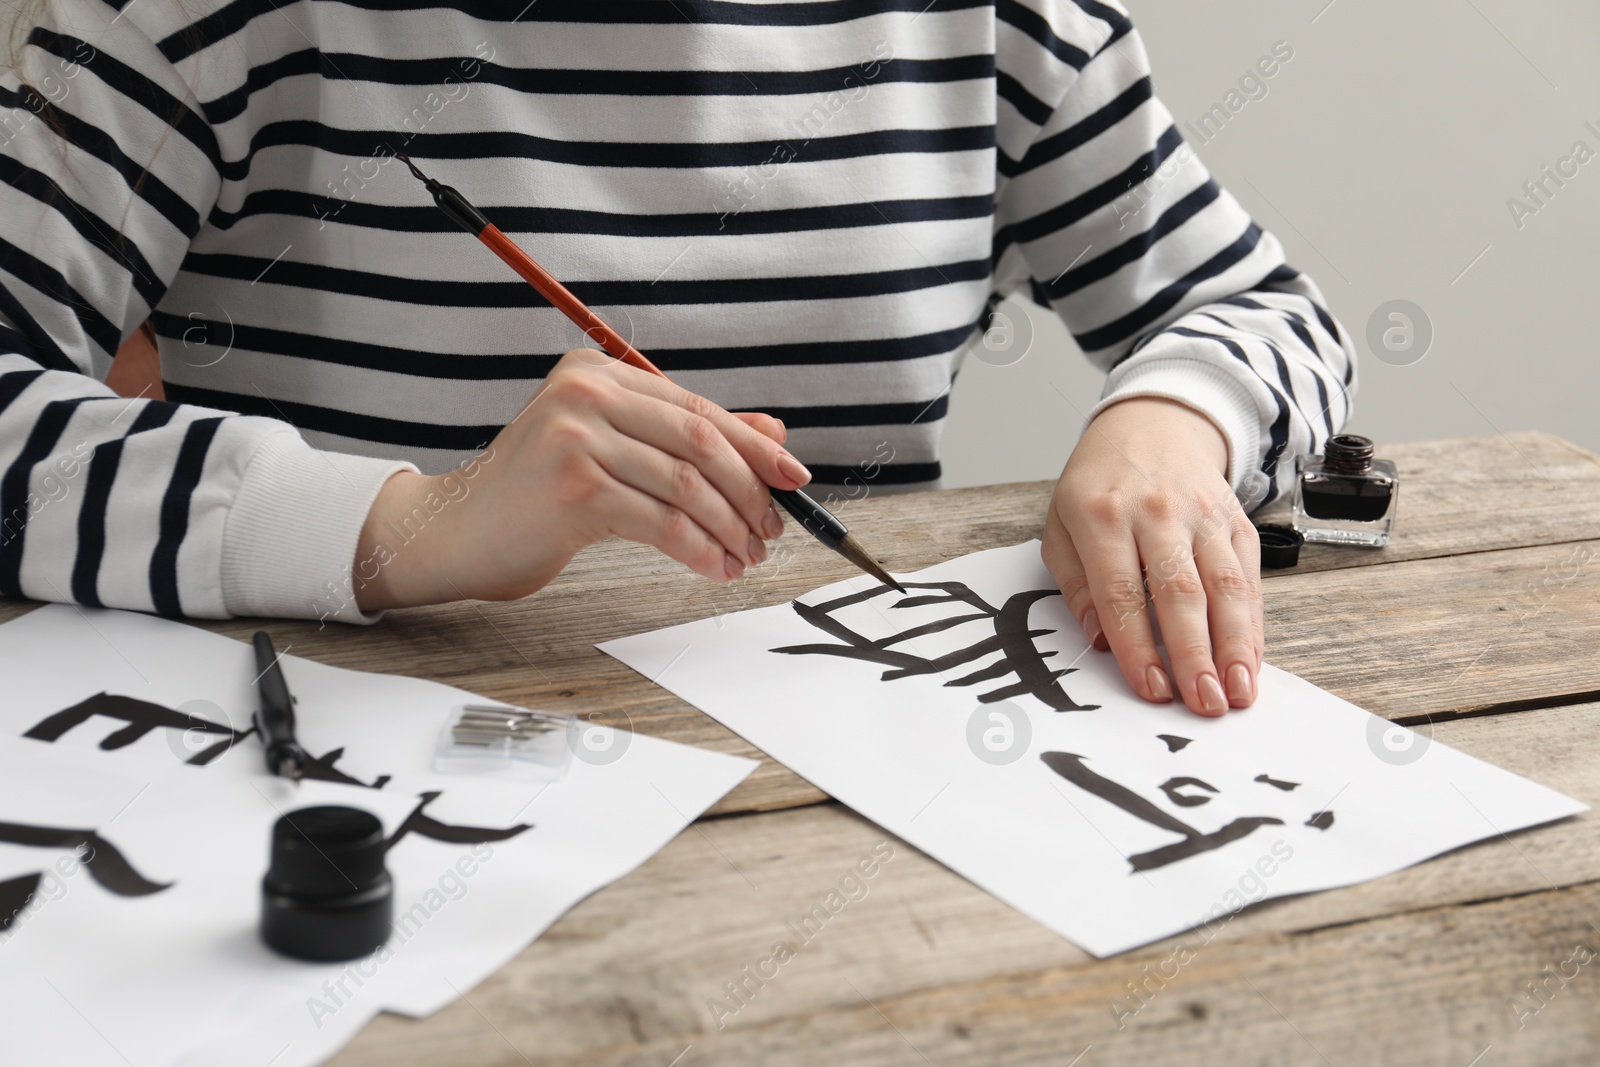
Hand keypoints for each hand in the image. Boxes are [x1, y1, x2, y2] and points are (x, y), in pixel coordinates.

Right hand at [352, 349, 806, 610]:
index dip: (754, 446)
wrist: (453, 534)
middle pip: (700, 439)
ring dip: (730, 528)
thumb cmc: (532, 498)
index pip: (697, 406)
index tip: (792, 480)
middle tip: (772, 527)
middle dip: (749, 490)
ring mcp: (576, 435)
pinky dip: (699, 548)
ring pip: (687, 484)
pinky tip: (714, 566)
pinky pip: (662, 520)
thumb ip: (681, 438)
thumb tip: (773, 437)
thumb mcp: (612, 455)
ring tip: (745, 555)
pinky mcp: (574, 486)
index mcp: (596, 371)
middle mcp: (586, 391)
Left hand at [1043, 396, 1262, 715]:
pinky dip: (1252, 624)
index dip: (1138, 645)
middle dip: (1194, 654)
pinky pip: (1248, 577)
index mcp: (1102, 514)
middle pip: (1180, 592)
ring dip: (1234, 646)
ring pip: (1225, 586)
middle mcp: (1156, 513)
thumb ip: (1076, 585)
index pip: (1121, 590)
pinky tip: (1251, 661)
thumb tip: (1101, 640)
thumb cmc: (1098, 487)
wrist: (1151, 426)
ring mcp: (1202, 515)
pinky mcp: (1235, 521)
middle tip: (1203, 703)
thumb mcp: (1061, 527)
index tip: (1151, 688)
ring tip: (1237, 693)